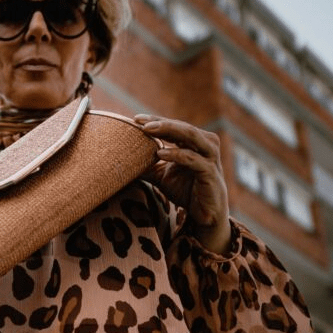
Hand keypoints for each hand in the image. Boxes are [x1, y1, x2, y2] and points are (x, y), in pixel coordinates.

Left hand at [134, 115, 230, 254]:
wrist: (204, 214)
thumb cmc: (186, 190)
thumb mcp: (162, 176)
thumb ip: (148, 167)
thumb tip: (122, 162)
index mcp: (194, 142)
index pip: (174, 126)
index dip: (156, 120)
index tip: (136, 119)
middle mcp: (205, 144)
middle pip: (182, 127)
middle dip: (161, 122)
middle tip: (141, 121)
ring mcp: (209, 157)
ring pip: (190, 136)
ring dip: (169, 130)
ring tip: (148, 130)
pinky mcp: (210, 172)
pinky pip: (193, 159)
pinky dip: (176, 154)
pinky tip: (160, 153)